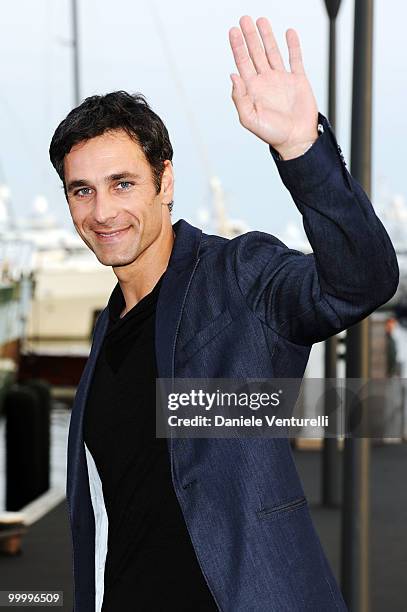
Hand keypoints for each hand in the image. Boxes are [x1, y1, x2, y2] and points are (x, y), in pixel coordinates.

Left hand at [229, 16, 318, 159]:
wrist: (296, 139)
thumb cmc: (272, 134)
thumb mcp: (250, 119)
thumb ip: (240, 98)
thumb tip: (232, 75)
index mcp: (253, 89)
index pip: (242, 62)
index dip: (237, 47)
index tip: (233, 31)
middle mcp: (266, 81)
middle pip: (255, 53)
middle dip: (249, 36)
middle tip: (244, 19)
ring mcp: (282, 79)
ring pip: (273, 52)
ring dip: (267, 36)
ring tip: (261, 20)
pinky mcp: (298, 80)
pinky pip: (295, 59)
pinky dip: (292, 45)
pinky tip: (288, 33)